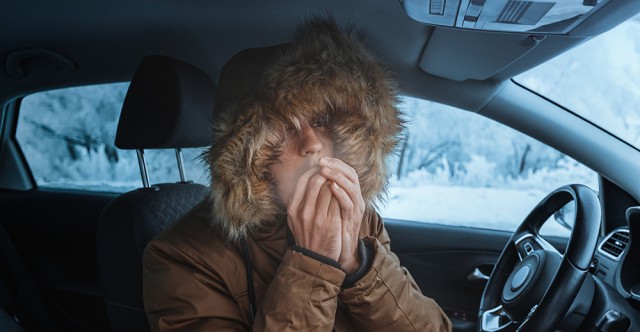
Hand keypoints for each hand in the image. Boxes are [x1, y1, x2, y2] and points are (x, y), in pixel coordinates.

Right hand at [287, 166, 341, 260]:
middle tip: (333, 171)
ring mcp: (317, 217)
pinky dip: (341, 194)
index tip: (321, 168)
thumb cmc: (307, 235)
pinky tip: (344, 193)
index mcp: (293, 209)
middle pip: (315, 181)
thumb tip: (308, 178)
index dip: (313, 171)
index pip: (302, 180)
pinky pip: (337, 201)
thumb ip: (299, 201)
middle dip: (326, 173)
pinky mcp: (331, 223)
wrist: (315, 258)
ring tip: (339, 181)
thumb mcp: (296, 219)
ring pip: (328, 188)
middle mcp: (303, 212)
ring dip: (335, 182)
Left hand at [318, 157, 364, 273]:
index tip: (320, 158)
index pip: (346, 170)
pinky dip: (341, 193)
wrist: (341, 251)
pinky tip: (332, 186)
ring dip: (337, 176)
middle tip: (322, 161)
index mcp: (349, 193)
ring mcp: (356, 208)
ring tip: (325, 170)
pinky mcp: (354, 219)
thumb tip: (309, 178)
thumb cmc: (332, 229)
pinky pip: (349, 203)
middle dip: (336, 165)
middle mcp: (355, 198)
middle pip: (351, 174)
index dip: (334, 163)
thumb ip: (323, 193)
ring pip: (352, 186)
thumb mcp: (327, 208)